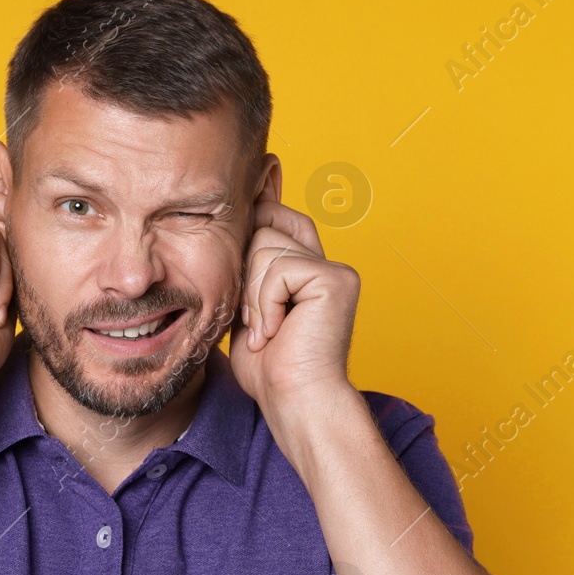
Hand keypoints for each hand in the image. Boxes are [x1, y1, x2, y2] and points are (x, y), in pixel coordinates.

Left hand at [228, 176, 361, 424]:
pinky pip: (277, 269)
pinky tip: (278, 332)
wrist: (294, 401)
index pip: (278, 215)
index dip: (261, 202)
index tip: (259, 173)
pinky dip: (266, 304)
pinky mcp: (335, 278)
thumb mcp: (246, 307)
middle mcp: (325, 262)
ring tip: (268, 330)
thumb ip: (245, 266)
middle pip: (266, 223)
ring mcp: (334, 269)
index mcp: (306, 266)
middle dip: (247, 270)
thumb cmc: (270, 368)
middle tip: (258, 318)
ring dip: (253, 296)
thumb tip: (238, 224)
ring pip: (265, 246)